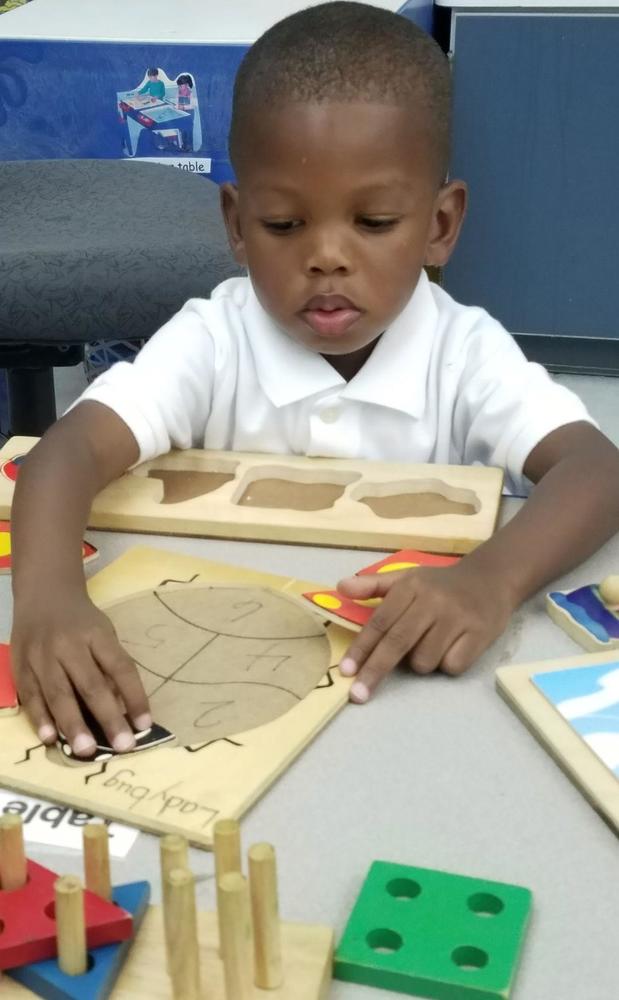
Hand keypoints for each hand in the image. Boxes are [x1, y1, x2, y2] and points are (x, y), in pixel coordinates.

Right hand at [11, 588, 150, 756]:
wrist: (43, 593)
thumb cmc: (81, 621)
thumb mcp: (104, 633)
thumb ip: (111, 666)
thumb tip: (123, 709)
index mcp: (97, 634)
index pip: (121, 668)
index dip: (135, 697)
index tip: (145, 725)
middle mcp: (69, 644)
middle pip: (91, 685)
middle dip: (107, 718)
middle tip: (121, 746)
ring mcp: (41, 655)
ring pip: (58, 694)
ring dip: (73, 725)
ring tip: (86, 750)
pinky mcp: (20, 666)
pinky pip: (31, 695)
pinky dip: (40, 718)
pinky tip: (50, 738)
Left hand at [337, 562, 514, 702]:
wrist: (491, 579)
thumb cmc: (441, 584)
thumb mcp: (407, 577)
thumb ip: (373, 585)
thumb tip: (340, 588)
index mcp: (411, 586)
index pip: (380, 622)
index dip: (361, 649)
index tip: (346, 672)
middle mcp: (433, 601)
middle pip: (397, 643)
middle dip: (375, 671)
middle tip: (358, 694)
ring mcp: (457, 618)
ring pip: (425, 660)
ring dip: (421, 663)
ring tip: (432, 644)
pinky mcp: (480, 634)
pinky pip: (451, 666)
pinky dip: (447, 663)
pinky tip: (454, 646)